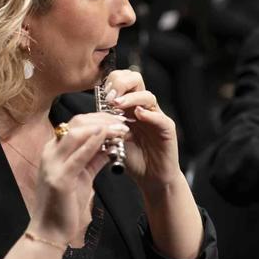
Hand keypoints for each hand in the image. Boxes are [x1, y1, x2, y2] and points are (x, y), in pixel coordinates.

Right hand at [29, 113, 126, 244]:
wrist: (50, 231)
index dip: (99, 117)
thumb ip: (93, 159)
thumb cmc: (65, 205)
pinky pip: (77, 155)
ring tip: (121, 128)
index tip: (118, 119)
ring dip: (102, 127)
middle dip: (103, 118)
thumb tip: (108, 145)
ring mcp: (53, 165)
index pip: (76, 124)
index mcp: (54, 151)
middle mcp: (50, 153)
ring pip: (76, 134)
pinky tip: (106, 136)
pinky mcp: (59, 179)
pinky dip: (92, 143)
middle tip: (123, 120)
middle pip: (77, 123)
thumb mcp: (82, 176)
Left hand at [103, 70, 180, 192]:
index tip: (101, 93)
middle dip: (121, 83)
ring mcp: (156, 117)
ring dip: (131, 98)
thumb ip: (105, 127)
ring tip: (118, 105)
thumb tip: (91, 117)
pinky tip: (139, 115)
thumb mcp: (113, 140)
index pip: (122, 82)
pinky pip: (159, 117)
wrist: (150, 178)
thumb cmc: (132, 159)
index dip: (112, 83)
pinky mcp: (167, 128)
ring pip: (147, 96)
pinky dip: (149, 115)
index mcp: (129, 107)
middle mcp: (143, 108)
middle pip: (136, 80)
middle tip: (110, 96)